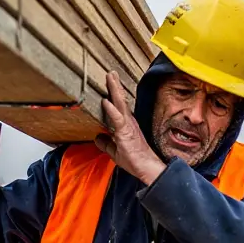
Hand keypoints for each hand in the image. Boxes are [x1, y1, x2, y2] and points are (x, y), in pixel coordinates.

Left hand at [95, 71, 165, 185]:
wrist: (146, 169)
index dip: (114, 94)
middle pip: (120, 101)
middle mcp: (128, 122)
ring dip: (114, 91)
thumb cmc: (134, 161)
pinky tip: (106, 101)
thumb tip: (97, 137)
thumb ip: (106, 144)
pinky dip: (111, 110)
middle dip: (114, 86)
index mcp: (126, 125)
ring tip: (110, 77)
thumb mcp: (115, 151)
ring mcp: (128, 126)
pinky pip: (118, 120)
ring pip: (120, 105)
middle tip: (110, 73)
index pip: (119, 106)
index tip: (110, 82)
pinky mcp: (126, 133)